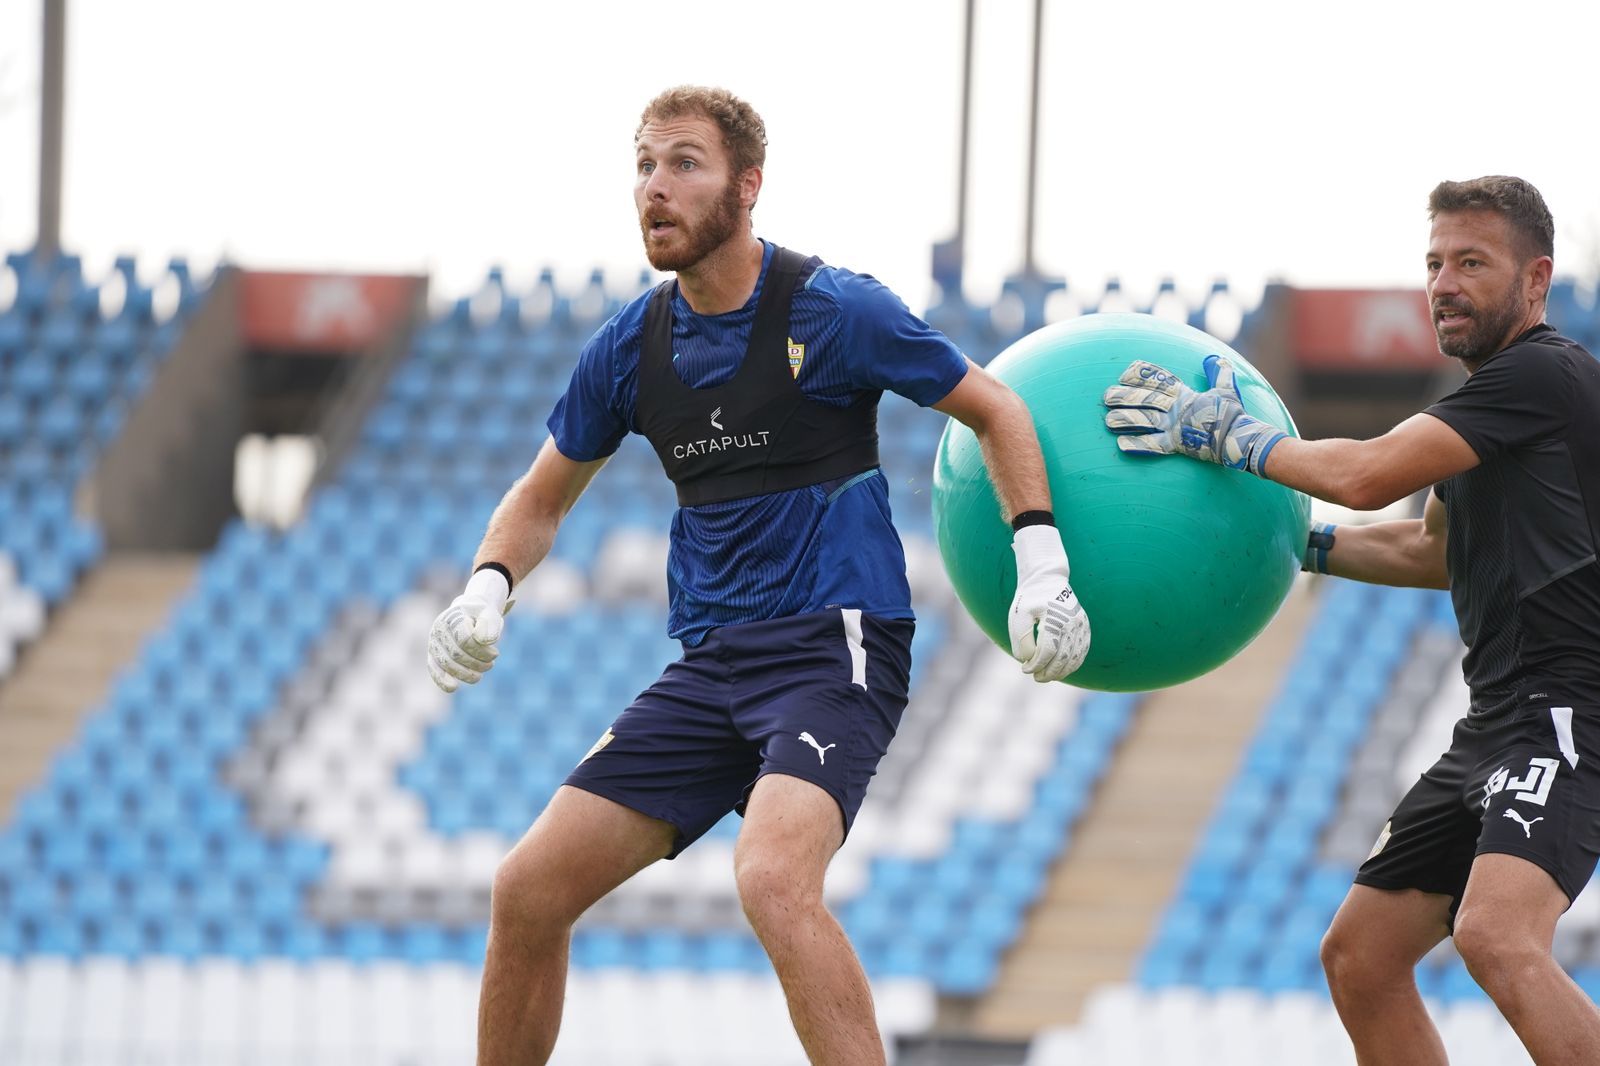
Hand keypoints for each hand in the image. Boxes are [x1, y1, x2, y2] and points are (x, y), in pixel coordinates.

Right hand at [427, 568, 511, 692]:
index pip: (465, 639)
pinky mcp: (433, 655)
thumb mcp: (492, 614)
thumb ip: (491, 624)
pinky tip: (453, 687)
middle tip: (492, 663)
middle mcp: (438, 629)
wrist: (472, 612)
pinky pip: (434, 669)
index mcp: (452, 616)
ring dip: (468, 673)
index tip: (496, 653)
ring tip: (484, 669)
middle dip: (477, 663)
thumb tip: (484, 640)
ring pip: (448, 664)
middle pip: (456, 654)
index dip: (481, 651)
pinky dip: (442, 680)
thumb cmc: (483, 614)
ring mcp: (434, 642)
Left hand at [1008, 524, 1091, 682]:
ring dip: (1062, 671)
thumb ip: (1021, 639)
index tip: (1025, 669)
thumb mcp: (1018, 616)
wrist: (1047, 579)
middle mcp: (1072, 623)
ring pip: (1075, 657)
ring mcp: (1081, 625)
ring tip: (1046, 676)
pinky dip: (1074, 663)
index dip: (1036, 665)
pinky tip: (1062, 669)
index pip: (1047, 651)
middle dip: (1049, 673)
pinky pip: (1083, 651)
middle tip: (1036, 677)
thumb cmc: (1029, 598)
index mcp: (1054, 618)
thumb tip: (1027, 659)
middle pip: (1063, 657)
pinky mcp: (1084, 626)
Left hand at [1102, 355, 1285, 474]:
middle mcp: (1177, 409)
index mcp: (1186, 394)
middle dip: (1124, 397)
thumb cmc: (1232, 415)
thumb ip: (1218, 372)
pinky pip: (1154, 446)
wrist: (1240, 438)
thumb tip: (1215, 357)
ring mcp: (1175, 427)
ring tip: (1107, 420)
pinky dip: (1138, 446)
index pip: (1160, 380)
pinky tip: (1121, 445)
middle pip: (1146, 400)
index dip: (1141, 375)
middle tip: (1106, 396)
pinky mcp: (1177, 445)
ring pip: (1145, 421)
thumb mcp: (1226, 390)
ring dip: (1125, 420)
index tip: (1124, 373)